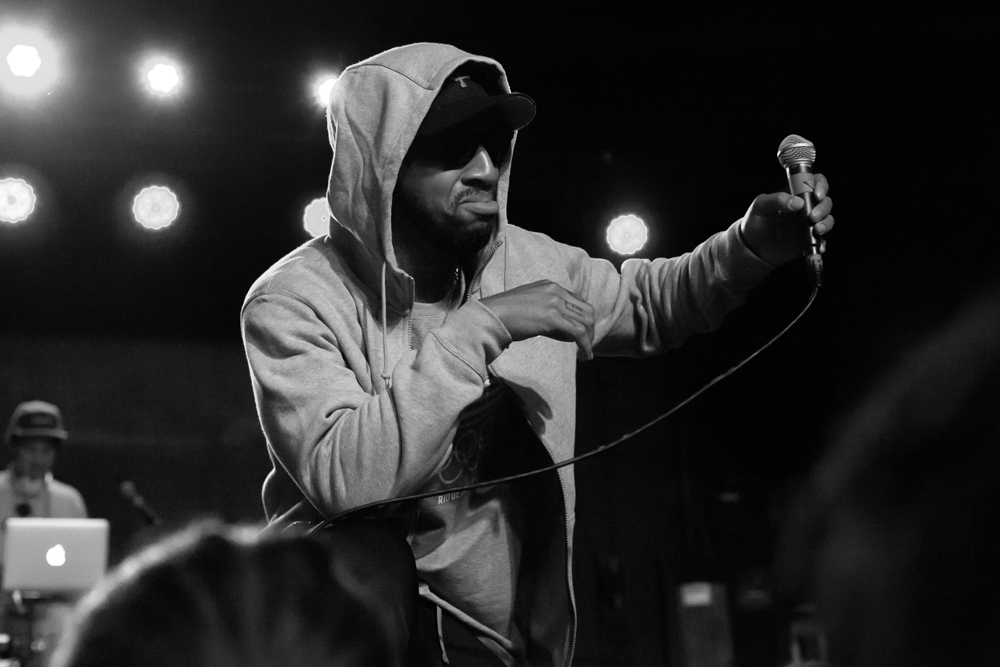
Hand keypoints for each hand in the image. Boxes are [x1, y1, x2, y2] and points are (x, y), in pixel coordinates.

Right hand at [479, 281, 594, 359]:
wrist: (491, 315)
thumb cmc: (503, 313)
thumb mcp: (528, 304)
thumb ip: (543, 309)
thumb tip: (555, 326)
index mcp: (550, 286)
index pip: (577, 301)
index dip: (582, 318)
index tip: (581, 333)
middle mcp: (556, 291)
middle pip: (586, 310)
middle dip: (590, 329)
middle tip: (586, 345)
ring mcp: (555, 303)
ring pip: (586, 322)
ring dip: (589, 340)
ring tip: (585, 353)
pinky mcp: (553, 318)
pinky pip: (579, 333)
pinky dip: (585, 346)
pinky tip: (585, 356)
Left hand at [740, 172, 834, 265]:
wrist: (752, 247)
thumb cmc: (755, 221)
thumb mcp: (760, 206)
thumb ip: (776, 200)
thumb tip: (798, 202)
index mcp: (795, 193)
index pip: (814, 182)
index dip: (821, 186)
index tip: (816, 195)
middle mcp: (805, 207)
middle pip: (825, 201)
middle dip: (823, 208)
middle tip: (812, 217)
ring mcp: (808, 223)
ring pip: (827, 219)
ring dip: (826, 224)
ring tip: (816, 231)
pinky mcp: (808, 239)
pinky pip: (821, 240)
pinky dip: (822, 243)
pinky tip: (817, 246)